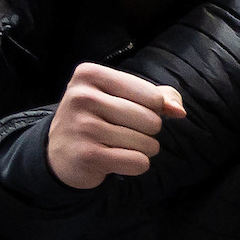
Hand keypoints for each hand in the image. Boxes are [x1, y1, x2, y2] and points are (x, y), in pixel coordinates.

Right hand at [45, 64, 186, 187]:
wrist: (60, 152)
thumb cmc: (98, 119)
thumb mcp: (121, 96)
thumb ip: (157, 96)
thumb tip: (179, 111)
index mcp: (90, 74)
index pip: (152, 96)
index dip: (153, 110)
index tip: (132, 113)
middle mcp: (83, 97)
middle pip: (152, 121)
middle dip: (148, 133)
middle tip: (125, 133)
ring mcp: (83, 126)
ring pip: (147, 144)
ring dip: (142, 150)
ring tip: (119, 146)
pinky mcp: (88, 155)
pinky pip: (138, 162)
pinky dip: (136, 165)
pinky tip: (117, 160)